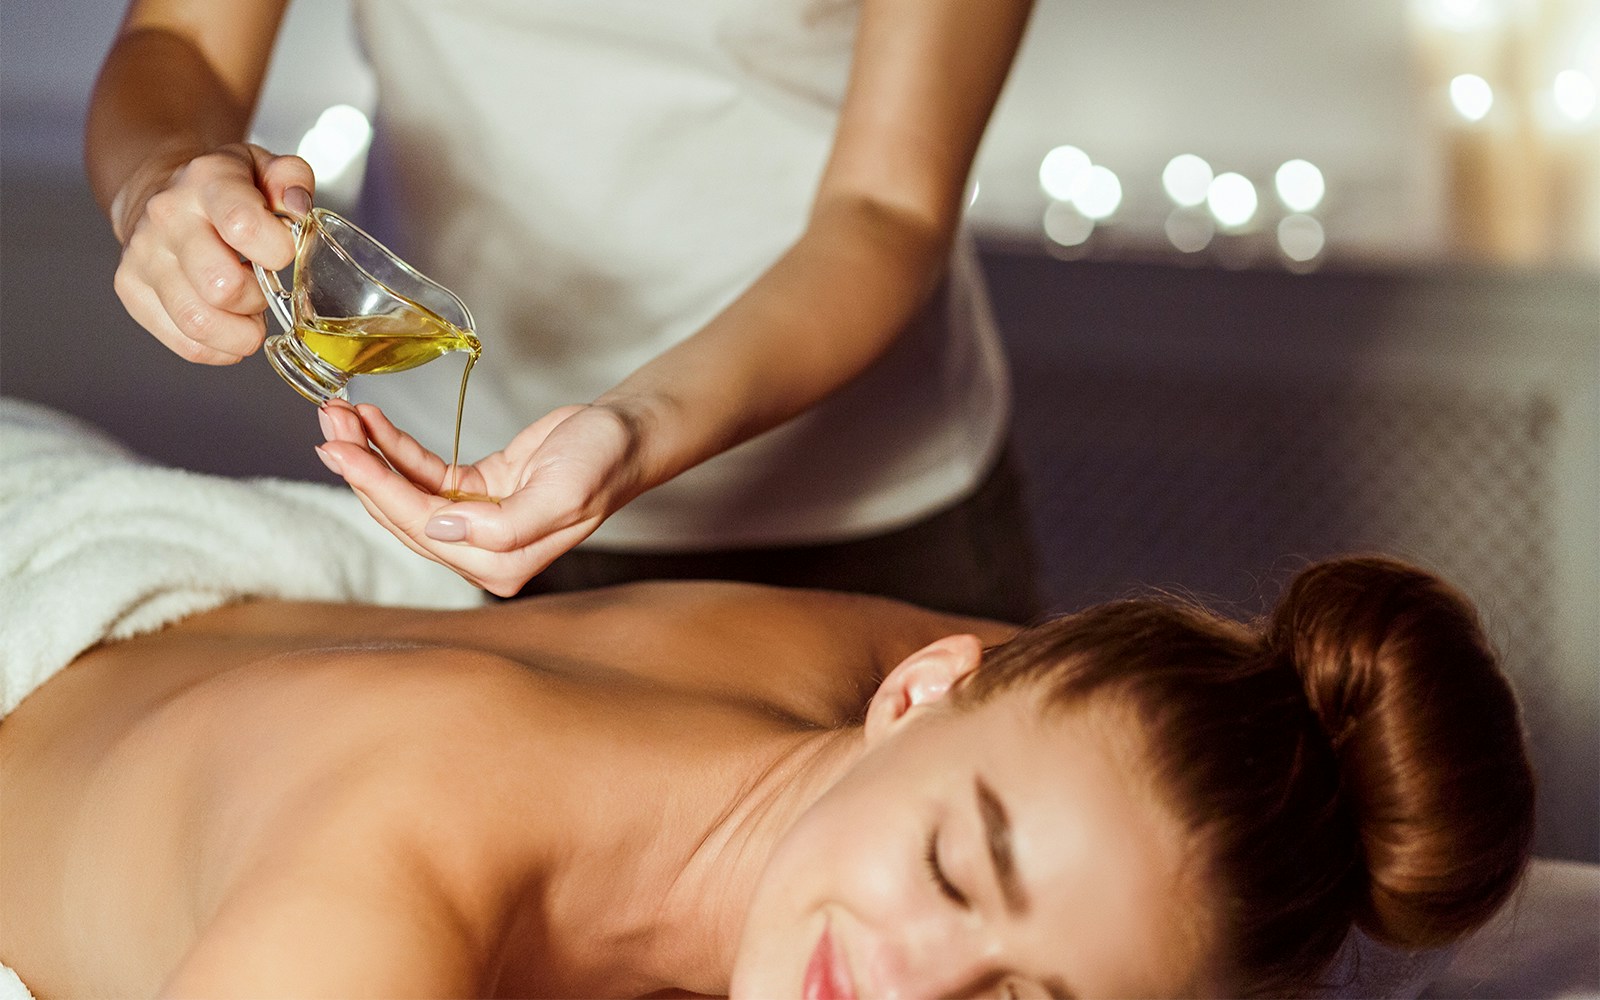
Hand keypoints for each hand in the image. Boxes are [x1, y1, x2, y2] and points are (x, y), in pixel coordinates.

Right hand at [113, 143, 313, 364]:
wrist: (162, 192)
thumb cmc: (225, 189)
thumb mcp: (263, 168)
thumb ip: (292, 179)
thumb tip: (296, 206)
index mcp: (207, 181)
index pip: (243, 225)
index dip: (277, 251)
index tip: (282, 253)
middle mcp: (167, 216)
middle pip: (221, 286)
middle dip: (258, 299)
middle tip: (265, 290)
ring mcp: (143, 255)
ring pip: (199, 323)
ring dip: (240, 333)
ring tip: (249, 316)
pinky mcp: (130, 288)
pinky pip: (184, 343)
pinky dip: (219, 349)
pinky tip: (229, 329)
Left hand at [315, 400, 646, 596]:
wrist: (625, 436)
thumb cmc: (602, 464)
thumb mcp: (562, 493)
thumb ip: (504, 525)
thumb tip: (439, 530)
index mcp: (503, 563)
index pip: (423, 527)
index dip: (378, 488)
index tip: (343, 451)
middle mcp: (483, 552)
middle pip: (403, 515)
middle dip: (361, 469)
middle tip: (328, 426)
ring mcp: (475, 524)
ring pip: (405, 494)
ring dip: (370, 455)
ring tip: (339, 416)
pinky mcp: (473, 493)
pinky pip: (422, 474)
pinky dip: (393, 448)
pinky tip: (372, 421)